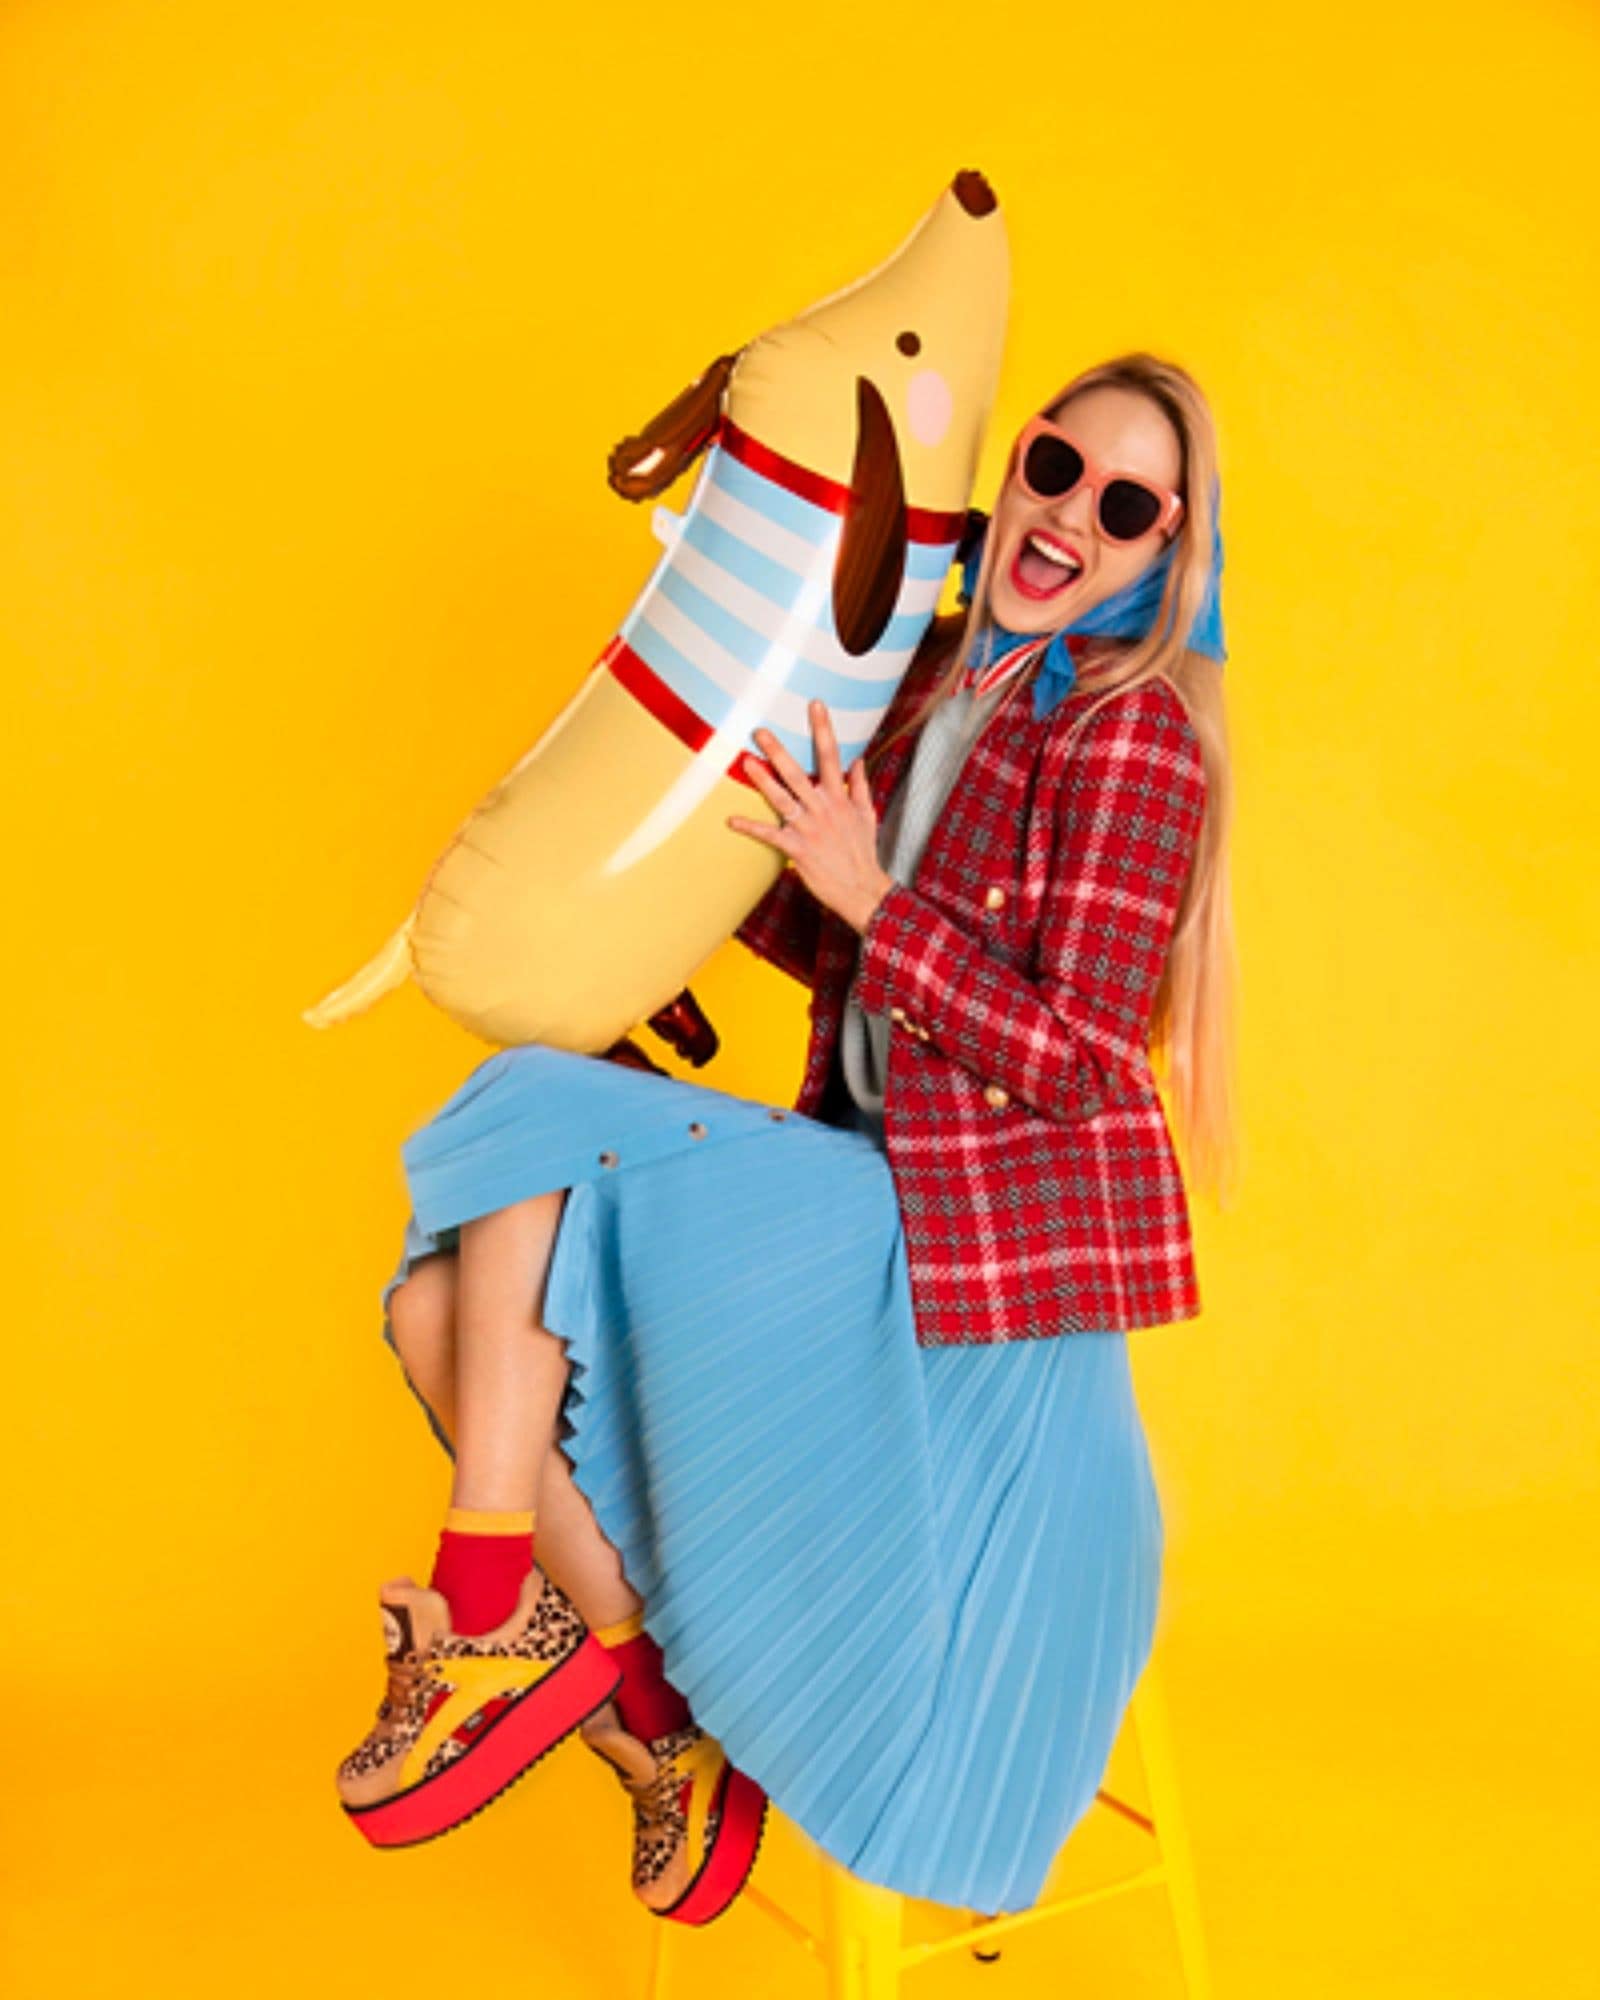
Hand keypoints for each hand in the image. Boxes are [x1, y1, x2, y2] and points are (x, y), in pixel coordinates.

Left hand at [726, 699, 894, 934]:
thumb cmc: (862, 852)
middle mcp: (824, 808)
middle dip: (779, 751)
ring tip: (745, 762)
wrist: (862, 890)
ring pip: (783, 799)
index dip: (823, 728)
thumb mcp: (867, 815)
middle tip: (761, 731)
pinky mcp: (798, 850)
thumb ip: (859, 786)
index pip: (831, 756)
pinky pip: (770, 835)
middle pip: (798, 773)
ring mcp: (810, 829)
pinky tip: (732, 820)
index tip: (815, 704)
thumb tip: (858, 761)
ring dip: (763, 781)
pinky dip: (751, 828)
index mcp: (839, 798)